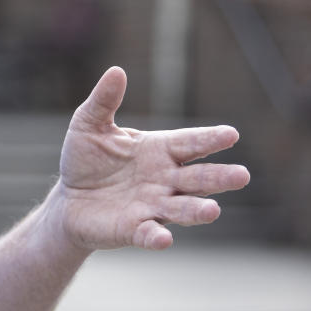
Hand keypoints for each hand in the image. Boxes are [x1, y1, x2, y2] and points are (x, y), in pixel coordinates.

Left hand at [55, 67, 250, 250]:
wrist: (68, 199)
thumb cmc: (86, 159)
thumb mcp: (89, 125)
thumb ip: (104, 101)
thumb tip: (116, 71)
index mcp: (159, 150)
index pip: (190, 143)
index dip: (210, 139)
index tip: (231, 134)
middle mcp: (165, 180)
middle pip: (198, 179)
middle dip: (219, 178)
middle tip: (242, 175)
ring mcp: (153, 207)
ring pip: (183, 209)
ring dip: (197, 211)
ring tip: (212, 211)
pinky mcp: (134, 229)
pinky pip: (149, 234)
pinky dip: (156, 237)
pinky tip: (163, 239)